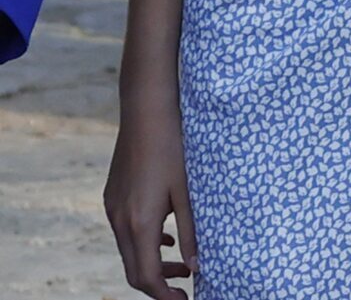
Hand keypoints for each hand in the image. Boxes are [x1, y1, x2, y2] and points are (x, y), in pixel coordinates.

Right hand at [103, 89, 198, 296]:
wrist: (146, 112)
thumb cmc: (173, 147)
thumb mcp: (187, 191)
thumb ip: (190, 232)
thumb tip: (196, 266)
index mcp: (140, 223)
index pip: (147, 278)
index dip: (165, 296)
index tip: (186, 299)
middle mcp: (120, 220)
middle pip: (134, 271)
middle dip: (158, 286)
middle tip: (185, 288)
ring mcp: (112, 208)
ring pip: (128, 252)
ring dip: (151, 264)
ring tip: (181, 265)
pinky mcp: (112, 197)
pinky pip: (124, 232)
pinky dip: (143, 243)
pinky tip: (166, 237)